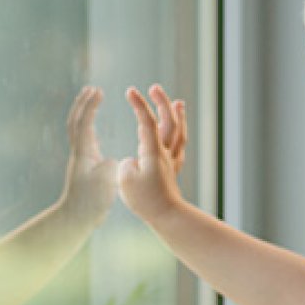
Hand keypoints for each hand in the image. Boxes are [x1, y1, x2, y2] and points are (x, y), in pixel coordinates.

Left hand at [61, 86, 116, 218]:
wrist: (76, 217)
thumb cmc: (91, 202)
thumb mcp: (104, 184)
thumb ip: (108, 168)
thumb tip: (110, 160)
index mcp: (83, 153)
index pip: (85, 122)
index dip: (91, 105)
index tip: (98, 90)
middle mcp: (79, 152)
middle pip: (76, 121)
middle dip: (83, 103)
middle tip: (91, 89)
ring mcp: (80, 159)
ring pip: (78, 130)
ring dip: (83, 114)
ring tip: (92, 103)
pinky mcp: (83, 167)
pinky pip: (84, 141)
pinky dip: (88, 129)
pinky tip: (95, 131)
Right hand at [117, 83, 188, 223]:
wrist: (167, 217)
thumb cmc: (145, 201)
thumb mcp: (126, 181)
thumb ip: (126, 165)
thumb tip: (133, 161)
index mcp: (153, 152)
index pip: (146, 122)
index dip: (139, 104)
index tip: (130, 90)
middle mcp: (165, 153)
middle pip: (169, 121)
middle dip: (162, 102)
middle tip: (155, 88)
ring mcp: (171, 161)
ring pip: (179, 133)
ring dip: (178, 115)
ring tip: (178, 102)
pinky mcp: (173, 170)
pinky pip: (179, 147)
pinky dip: (179, 135)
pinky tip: (177, 132)